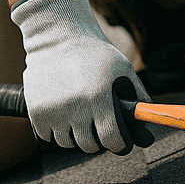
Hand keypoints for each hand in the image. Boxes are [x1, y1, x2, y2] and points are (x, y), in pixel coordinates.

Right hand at [10, 0, 152, 152]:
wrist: (56, 36)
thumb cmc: (94, 54)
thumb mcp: (122, 69)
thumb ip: (137, 98)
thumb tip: (148, 129)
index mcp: (100, 97)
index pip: (112, 140)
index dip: (120, 144)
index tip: (119, 141)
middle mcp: (75, 108)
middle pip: (89, 146)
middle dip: (97, 139)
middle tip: (98, 124)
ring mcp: (54, 111)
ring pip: (68, 143)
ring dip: (75, 135)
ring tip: (79, 115)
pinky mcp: (36, 112)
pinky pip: (49, 137)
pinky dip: (56, 130)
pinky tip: (62, 113)